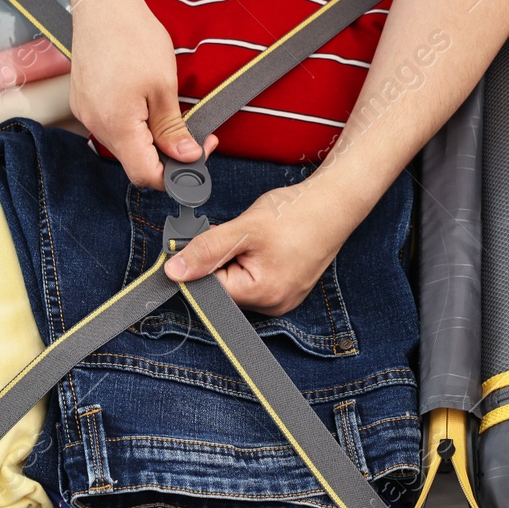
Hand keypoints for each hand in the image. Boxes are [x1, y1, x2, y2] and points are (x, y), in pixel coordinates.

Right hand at [69, 0, 216, 188]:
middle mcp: (95, 124)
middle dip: (166, 155)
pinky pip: (112, 126)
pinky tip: (148, 104)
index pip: (145, 175)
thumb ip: (173, 129)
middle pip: (135, 162)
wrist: (103, 5)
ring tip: (170, 112)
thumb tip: (187, 157)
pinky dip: (134, 125)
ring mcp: (86, 113)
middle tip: (195, 133)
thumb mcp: (164, 86)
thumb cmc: (133, 37)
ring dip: (150, 139)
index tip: (197, 157)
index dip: (174, 175)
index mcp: (116, 125)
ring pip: (125, 145)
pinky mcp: (84, 102)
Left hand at [162, 183, 357, 314]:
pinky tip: (267, 244)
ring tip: (258, 238)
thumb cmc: (297, 213)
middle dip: (222, 260)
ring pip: (240, 282)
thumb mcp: (244, 229)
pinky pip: (257, 279)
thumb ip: (206, 250)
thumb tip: (174, 271)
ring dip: (238, 259)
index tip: (208, 239)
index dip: (202, 263)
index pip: (211, 289)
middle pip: (226, 288)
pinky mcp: (288, 288)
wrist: (335, 203)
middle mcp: (274, 304)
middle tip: (240, 234)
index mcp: (262, 295)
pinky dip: (253, 260)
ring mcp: (283, 298)